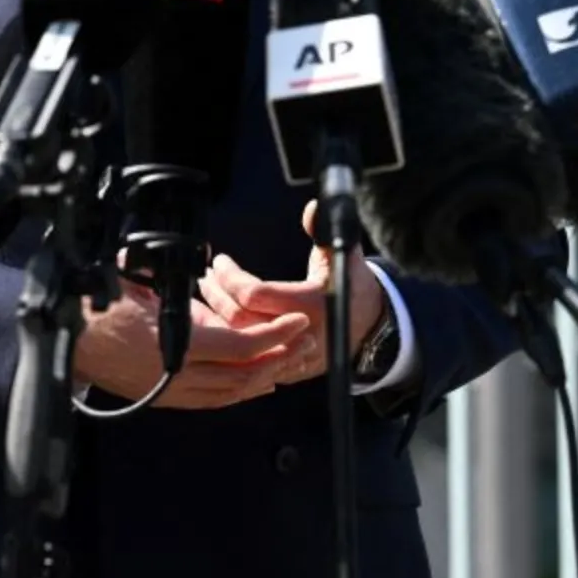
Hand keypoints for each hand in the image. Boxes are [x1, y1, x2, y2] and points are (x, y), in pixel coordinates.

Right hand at [71, 278, 311, 409]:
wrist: (62, 340)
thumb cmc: (92, 308)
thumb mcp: (138, 283)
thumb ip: (173, 282)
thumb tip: (201, 270)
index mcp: (175, 345)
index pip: (239, 348)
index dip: (274, 336)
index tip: (297, 322)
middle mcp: (177, 375)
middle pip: (243, 377)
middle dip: (278, 360)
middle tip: (304, 343)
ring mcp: (170, 391)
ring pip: (230, 394)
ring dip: (262, 379)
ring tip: (286, 363)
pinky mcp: (162, 398)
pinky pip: (210, 401)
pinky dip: (236, 393)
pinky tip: (251, 384)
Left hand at [198, 201, 387, 386]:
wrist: (370, 325)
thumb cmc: (352, 283)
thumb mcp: (343, 253)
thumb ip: (325, 230)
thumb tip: (313, 209)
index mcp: (312, 304)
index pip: (256, 294)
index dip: (232, 277)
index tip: (220, 261)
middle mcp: (300, 333)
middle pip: (242, 318)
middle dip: (219, 295)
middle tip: (207, 276)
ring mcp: (292, 355)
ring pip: (241, 340)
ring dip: (218, 315)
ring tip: (207, 291)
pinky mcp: (287, 368)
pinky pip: (249, 356)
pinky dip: (231, 336)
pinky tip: (218, 317)